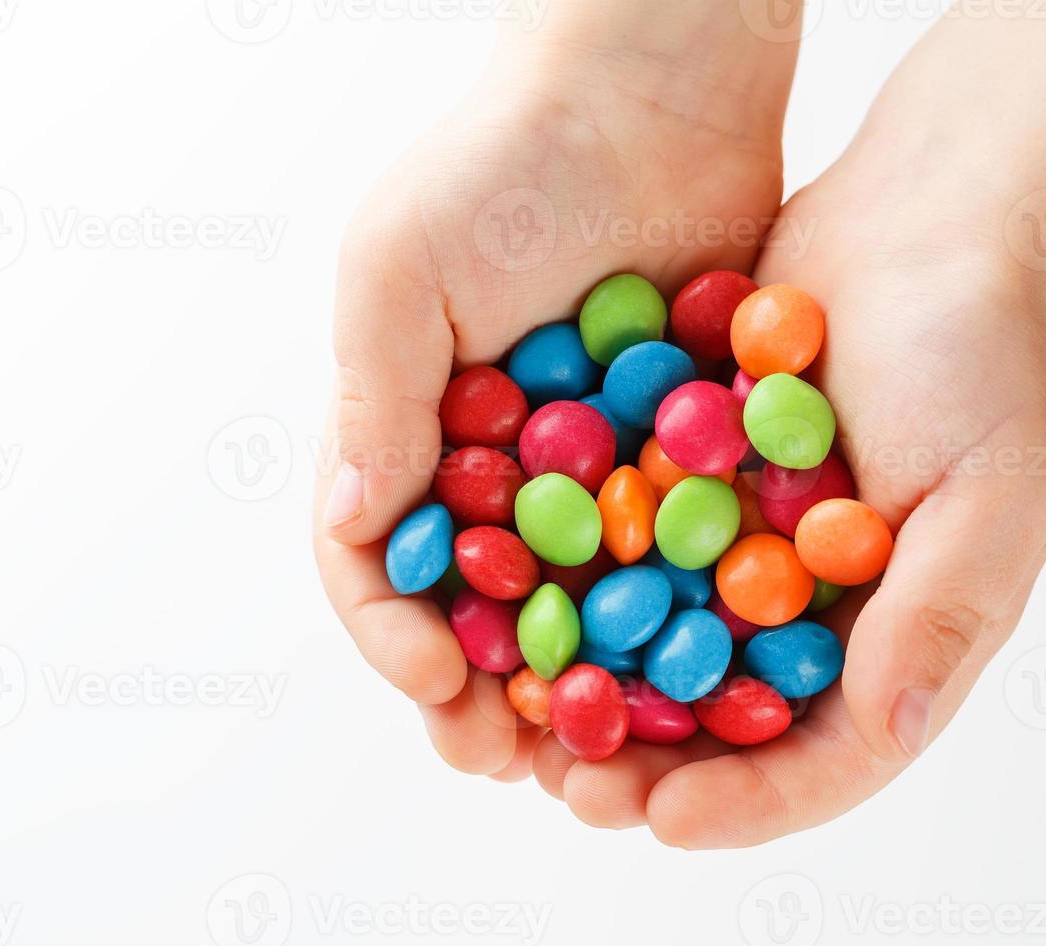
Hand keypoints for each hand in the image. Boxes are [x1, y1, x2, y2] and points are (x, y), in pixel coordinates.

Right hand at [312, 13, 796, 780]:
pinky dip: (667, 619)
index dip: (395, 635)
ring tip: (595, 754)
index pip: (378, 559)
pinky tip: (688, 675)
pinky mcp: (671, 453)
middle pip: (476, 608)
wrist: (654, 85)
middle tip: (509, 762)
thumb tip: (356, 526)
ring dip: (576, 686)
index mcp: (409, 426)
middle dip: (484, 693)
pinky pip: (664, 556)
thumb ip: (374, 398)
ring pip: (572, 605)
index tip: (437, 684)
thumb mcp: (402, 268)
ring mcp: (584, 465)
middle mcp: (491, 460)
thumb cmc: (506, 158)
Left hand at [536, 140, 1045, 845]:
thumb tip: (891, 729)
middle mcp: (814, 610)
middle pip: (726, 724)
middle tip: (571, 794)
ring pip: (659, 652)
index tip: (667, 821)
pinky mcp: (687, 485)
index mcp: (896, 635)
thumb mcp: (997, 487)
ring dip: (593, 695)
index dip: (752, 799)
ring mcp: (744, 549)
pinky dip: (573, 587)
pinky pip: (624, 555)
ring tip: (518, 731)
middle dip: (649, 767)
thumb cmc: (986, 350)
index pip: (830, 756)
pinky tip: (505, 608)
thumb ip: (942, 610)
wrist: (926, 217)